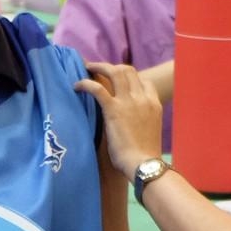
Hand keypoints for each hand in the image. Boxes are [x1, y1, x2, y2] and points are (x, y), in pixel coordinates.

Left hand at [76, 63, 163, 179]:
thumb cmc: (145, 155)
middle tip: (98, 69)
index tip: (117, 80)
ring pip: (114, 72)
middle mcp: (142, 98)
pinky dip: (86, 83)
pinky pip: (98, 88)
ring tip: (87, 68)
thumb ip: (142, 119)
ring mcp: (129, 102)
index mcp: (154, 104)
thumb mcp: (150, 130)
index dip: (130, 77)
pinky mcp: (114, 109)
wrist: (144, 164)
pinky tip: (77, 86)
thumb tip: (130, 121)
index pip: (144, 81)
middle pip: (128, 70)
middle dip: (112, 67)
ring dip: (99, 67)